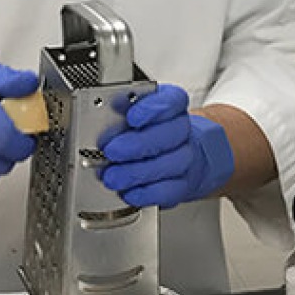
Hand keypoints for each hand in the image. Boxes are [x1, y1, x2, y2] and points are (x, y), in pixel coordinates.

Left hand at [101, 84, 233, 207]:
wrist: (176, 151)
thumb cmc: (149, 127)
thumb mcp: (136, 108)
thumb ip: (123, 107)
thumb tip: (109, 108)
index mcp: (172, 105)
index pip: (172, 101)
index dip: (153, 109)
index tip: (132, 117)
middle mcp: (181, 130)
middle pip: (169, 135)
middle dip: (137, 145)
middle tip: (111, 151)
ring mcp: (185, 158)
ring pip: (169, 165)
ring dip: (136, 172)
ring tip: (111, 176)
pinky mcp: (182, 184)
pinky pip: (169, 190)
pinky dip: (146, 193)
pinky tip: (128, 191)